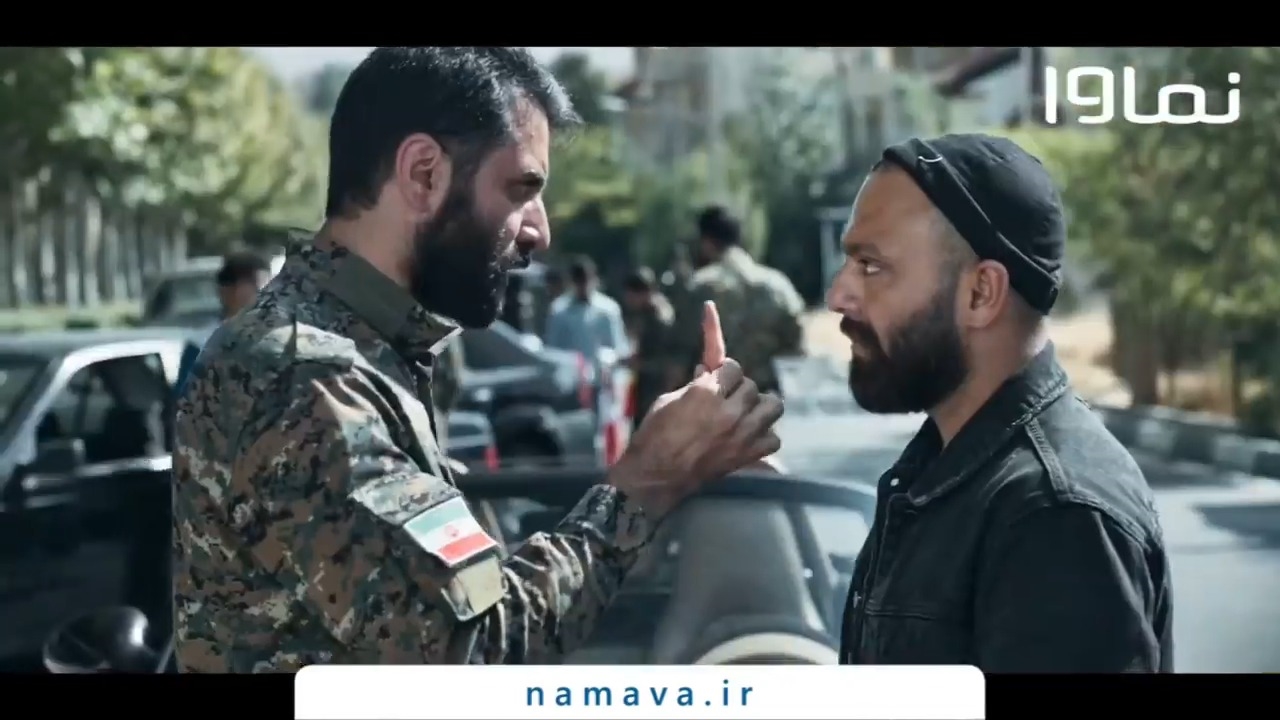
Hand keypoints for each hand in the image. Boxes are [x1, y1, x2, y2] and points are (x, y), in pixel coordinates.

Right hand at [607, 301, 783, 517]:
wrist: (657, 475)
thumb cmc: (655, 435)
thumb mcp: (668, 401)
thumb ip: (693, 385)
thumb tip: (706, 371)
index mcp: (706, 392)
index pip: (733, 368)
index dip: (726, 371)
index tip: (722, 375)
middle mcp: (729, 411)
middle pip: (751, 386)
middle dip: (739, 389)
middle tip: (729, 397)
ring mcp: (742, 434)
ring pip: (773, 406)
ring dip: (761, 407)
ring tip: (749, 412)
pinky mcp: (747, 455)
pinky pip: (773, 439)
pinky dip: (764, 436)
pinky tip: (750, 436)